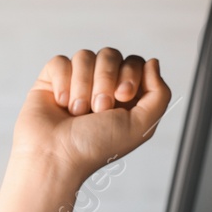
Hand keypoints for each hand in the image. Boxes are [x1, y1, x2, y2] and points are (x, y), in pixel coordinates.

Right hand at [12, 48, 169, 179]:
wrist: (56, 156)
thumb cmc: (95, 147)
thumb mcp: (142, 126)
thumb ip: (159, 94)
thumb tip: (153, 62)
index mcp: (124, 96)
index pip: (135, 62)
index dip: (130, 74)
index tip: (123, 97)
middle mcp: (101, 86)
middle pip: (111, 55)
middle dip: (105, 81)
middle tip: (99, 109)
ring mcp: (76, 81)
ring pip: (85, 56)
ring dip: (83, 86)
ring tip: (77, 112)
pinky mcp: (52, 80)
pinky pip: (60, 61)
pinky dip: (62, 82)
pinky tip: (61, 103)